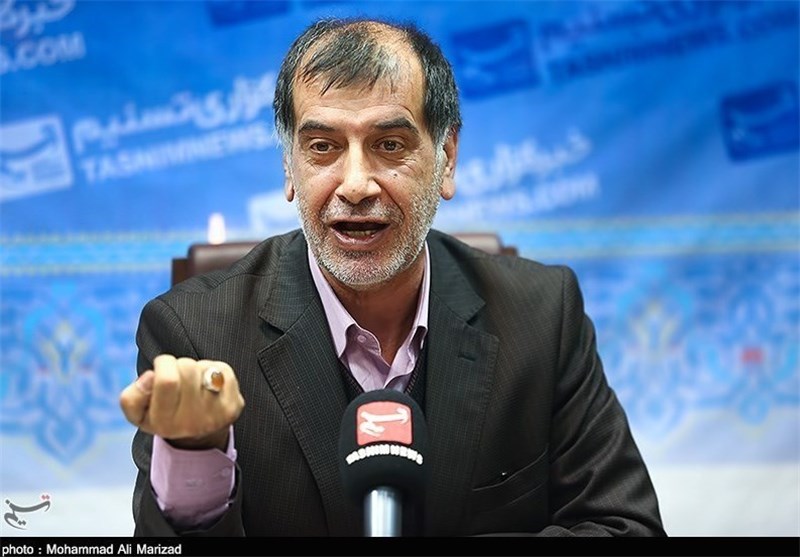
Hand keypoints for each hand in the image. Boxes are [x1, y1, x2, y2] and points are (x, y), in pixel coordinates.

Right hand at [119, 354, 244, 450]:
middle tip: (178, 377)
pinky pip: (223, 370)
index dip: (163, 364)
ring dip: (197, 368)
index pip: (167, 380)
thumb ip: (132, 396)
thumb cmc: (164, 416)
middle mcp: (192, 422)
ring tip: (193, 384)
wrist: (197, 436)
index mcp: (165, 423)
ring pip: (205, 368)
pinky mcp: (234, 405)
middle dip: (179, 364)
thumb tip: (150, 377)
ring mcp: (217, 414)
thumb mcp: (138, 413)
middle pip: (187, 368)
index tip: (161, 367)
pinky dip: (215, 370)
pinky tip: (208, 385)